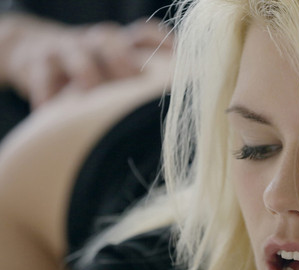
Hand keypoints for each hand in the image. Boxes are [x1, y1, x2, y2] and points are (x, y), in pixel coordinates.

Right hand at [2, 16, 172, 107]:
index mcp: (118, 45)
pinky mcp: (36, 62)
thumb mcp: (112, 71)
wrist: (32, 54)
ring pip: (77, 52)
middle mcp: (93, 43)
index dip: (158, 42)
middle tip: (135, 78)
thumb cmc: (87, 72)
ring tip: (91, 90)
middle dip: (122, 57)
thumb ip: (137, 84)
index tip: (174, 57)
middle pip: (110, 38)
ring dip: (86, 70)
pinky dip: (46, 92)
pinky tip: (50, 110)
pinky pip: (41, 74)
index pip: (141, 35)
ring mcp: (65, 49)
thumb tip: (174, 113)